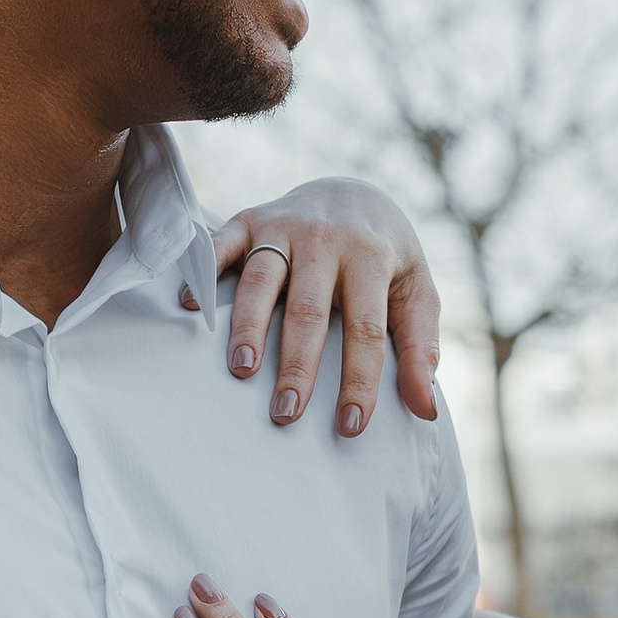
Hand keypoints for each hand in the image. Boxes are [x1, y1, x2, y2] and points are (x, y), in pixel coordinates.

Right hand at [212, 180, 440, 437]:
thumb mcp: (417, 293)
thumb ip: (420, 348)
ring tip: (242, 369)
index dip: (358, 380)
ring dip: (248, 325)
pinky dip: (205, 272)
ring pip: (262, 280)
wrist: (353, 191)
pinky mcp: (251, 218)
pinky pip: (222, 244)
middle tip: (286, 413)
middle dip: (297, 364)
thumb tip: (425, 410)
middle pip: (309, 309)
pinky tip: (192, 307)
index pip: (365, 329)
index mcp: (371, 257)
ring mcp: (284, 226)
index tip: (350, 425)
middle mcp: (327, 238)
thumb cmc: (386, 257)